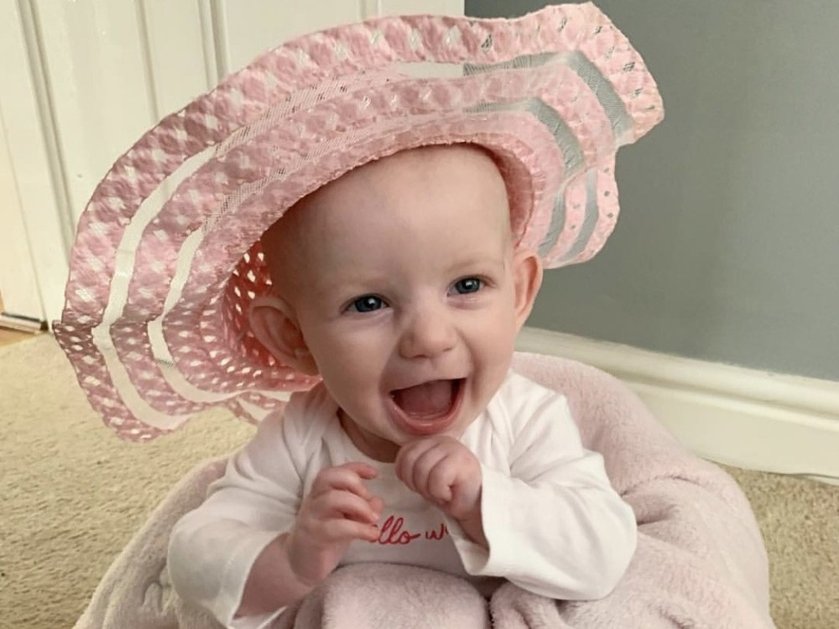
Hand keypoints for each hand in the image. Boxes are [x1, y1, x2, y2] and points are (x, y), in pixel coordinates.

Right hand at [286, 462, 382, 587]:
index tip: (374, 474)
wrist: (299, 563)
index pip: (335, 471)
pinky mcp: (315, 538)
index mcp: (320, 492)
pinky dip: (360, 529)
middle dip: (355, 484)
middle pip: (329, 477)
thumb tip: (377, 502)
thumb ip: (362, 506)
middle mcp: (314, 500)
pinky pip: (337, 528)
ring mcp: (312, 518)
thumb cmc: (326, 536)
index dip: (356, 468)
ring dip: (360, 506)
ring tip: (374, 519)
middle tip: (370, 502)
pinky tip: (373, 534)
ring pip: (332, 499)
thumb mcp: (346, 517)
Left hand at [394, 436, 481, 521]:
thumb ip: (412, 466)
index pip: (404, 453)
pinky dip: (439, 492)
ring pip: (422, 469)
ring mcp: (453, 448)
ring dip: (429, 490)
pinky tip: (450, 494)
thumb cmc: (449, 492)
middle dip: (416, 484)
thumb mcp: (425, 476)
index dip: (405, 475)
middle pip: (411, 461)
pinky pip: (437, 478)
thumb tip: (399, 469)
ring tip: (442, 493)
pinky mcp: (462, 461)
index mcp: (429, 441)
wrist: (476, 506)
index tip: (419, 486)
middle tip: (431, 492)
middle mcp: (441, 440)